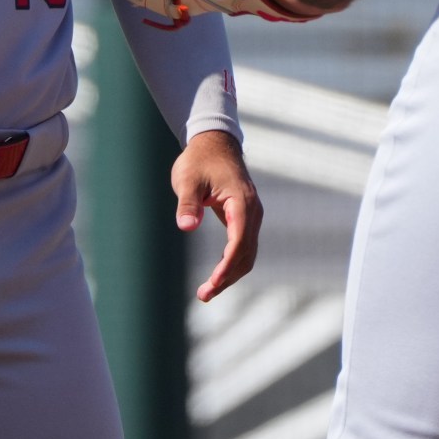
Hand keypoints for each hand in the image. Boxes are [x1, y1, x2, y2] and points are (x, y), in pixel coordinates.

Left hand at [173, 130, 261, 301]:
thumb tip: (186, 226)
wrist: (215, 144)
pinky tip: (218, 275)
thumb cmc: (199, 161)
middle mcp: (252, 212)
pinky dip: (233, 263)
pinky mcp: (245, 219)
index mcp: (241, 203)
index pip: (239, 242)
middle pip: (246, 254)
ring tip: (207, 291)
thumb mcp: (187, 179)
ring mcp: (251, 216)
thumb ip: (187, 203)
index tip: (213, 282)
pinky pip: (244, 247)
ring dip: (231, 275)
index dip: (227, 266)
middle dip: (227, 277)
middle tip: (203, 294)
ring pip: (247, 254)